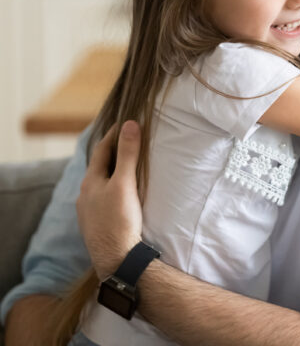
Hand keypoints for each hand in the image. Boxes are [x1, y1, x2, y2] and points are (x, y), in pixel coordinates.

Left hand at [77, 121, 142, 279]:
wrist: (116, 261)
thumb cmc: (120, 220)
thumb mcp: (125, 183)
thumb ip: (128, 153)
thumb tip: (130, 124)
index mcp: (90, 182)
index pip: (101, 150)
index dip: (113, 135)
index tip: (125, 123)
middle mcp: (85, 196)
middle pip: (99, 167)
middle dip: (113, 154)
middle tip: (128, 142)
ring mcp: (89, 212)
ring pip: (100, 185)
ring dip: (112, 173)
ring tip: (127, 168)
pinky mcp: (96, 226)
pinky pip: (103, 200)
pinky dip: (113, 190)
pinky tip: (121, 197)